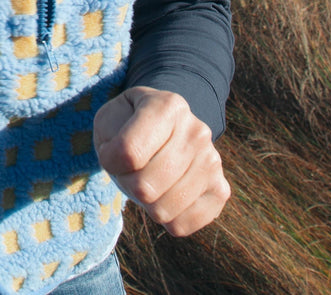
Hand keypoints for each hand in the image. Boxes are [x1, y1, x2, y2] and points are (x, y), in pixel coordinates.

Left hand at [93, 85, 229, 235]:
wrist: (162, 131)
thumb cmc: (128, 126)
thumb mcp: (109, 119)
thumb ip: (112, 142)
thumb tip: (142, 185)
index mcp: (167, 106)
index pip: (129, 152)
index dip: (109, 161)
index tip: (112, 153)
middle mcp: (197, 132)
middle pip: (144, 187)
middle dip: (127, 184)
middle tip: (131, 169)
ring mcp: (213, 162)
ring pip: (162, 210)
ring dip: (145, 203)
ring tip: (149, 179)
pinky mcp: (220, 191)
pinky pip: (182, 225)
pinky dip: (165, 218)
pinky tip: (166, 195)